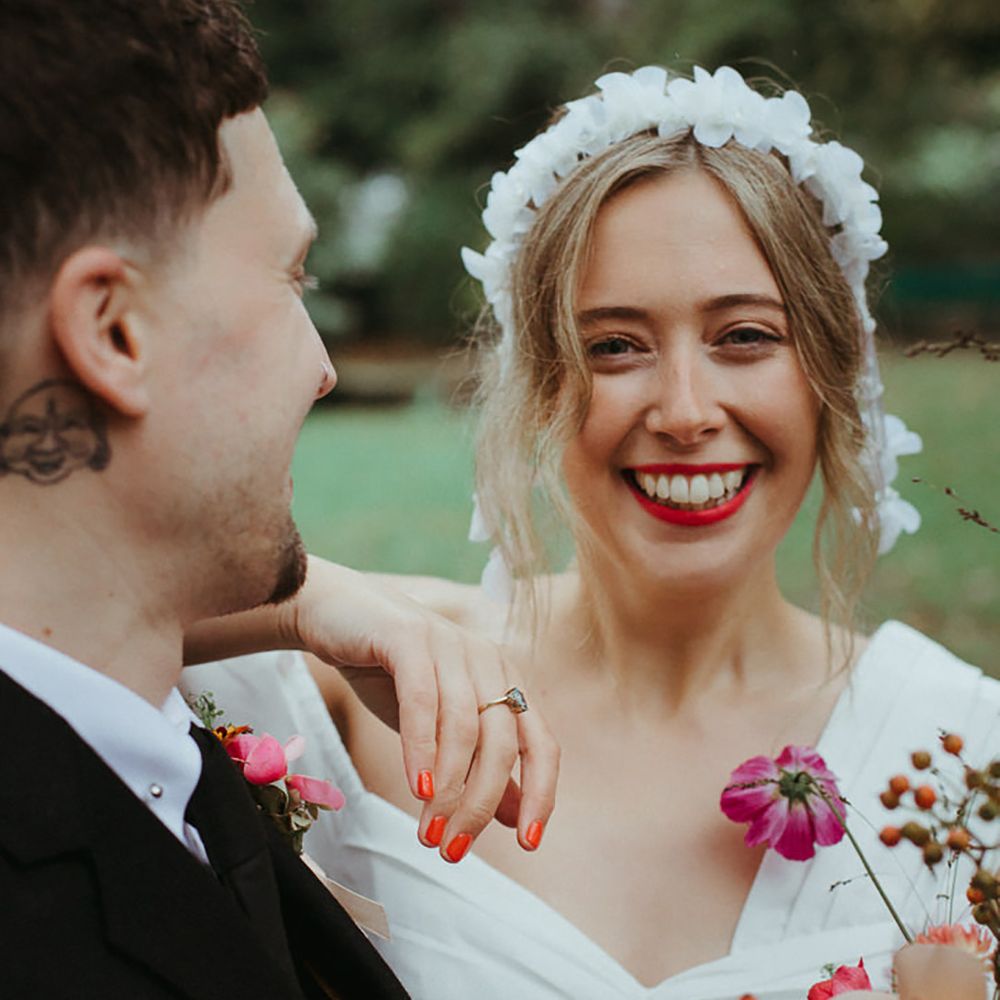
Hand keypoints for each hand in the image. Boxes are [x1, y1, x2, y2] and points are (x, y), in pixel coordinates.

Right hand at [283, 556, 558, 860]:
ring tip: (429, 832)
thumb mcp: (438, 727)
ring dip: (450, 788)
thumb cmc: (388, 673)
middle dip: (480, 804)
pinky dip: (423, 748)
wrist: (333, 614)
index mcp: (505, 681)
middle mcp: (487, 661)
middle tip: (452, 850)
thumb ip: (476, 766)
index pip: (541, 744)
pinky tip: (418, 787)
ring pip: (465, 727)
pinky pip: (424, 700)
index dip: (540, 793)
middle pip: (502, 744)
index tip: (527, 843)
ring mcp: (451, 644)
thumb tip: (513, 817)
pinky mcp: (410, 636)